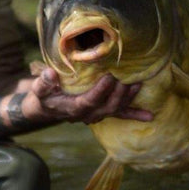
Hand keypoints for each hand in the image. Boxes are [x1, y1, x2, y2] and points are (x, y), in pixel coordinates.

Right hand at [31, 68, 152, 123]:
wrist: (48, 107)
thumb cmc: (44, 95)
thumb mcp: (39, 88)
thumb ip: (43, 81)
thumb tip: (51, 73)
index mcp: (73, 108)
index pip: (89, 101)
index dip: (100, 91)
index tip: (109, 77)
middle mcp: (87, 114)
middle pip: (107, 107)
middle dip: (119, 93)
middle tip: (126, 77)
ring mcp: (96, 115)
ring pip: (115, 109)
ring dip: (127, 98)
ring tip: (137, 84)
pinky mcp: (102, 111)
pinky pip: (120, 114)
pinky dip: (134, 114)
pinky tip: (149, 116)